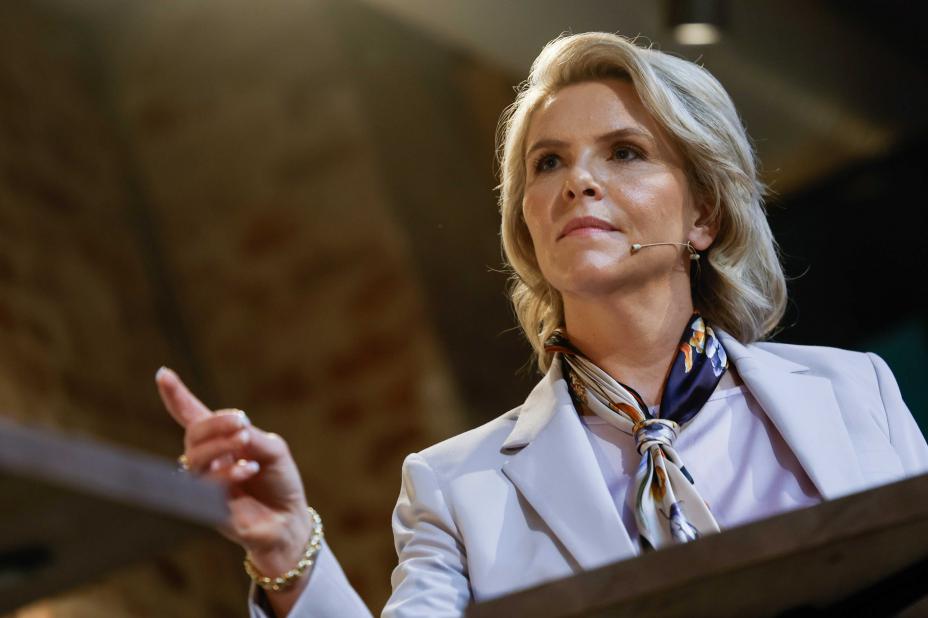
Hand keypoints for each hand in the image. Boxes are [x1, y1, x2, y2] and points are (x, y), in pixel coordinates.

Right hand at [156, 367, 311, 571]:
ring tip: (244, 442)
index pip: (193, 417)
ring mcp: (206, 486)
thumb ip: (254, 438)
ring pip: (195, 459)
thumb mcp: (274, 450)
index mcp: (221, 442)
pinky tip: (248, 468)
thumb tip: (237, 429)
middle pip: (193, 435)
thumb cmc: (279, 481)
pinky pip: (207, 486)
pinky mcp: (210, 509)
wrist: (289, 521)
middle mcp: (209, 462)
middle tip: (241, 422)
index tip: (163, 374)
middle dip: (214, 424)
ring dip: (220, 445)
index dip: (177, 397)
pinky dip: (228, 471)